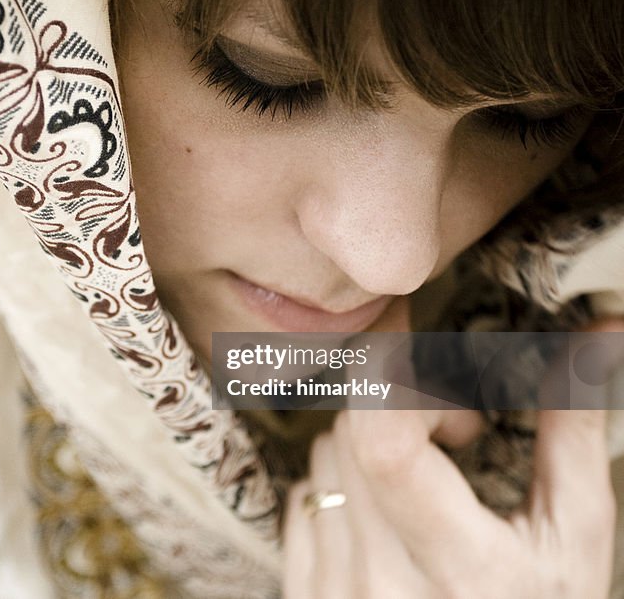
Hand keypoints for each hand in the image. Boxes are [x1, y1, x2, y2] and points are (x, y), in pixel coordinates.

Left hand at [281, 318, 623, 597]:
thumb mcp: (574, 534)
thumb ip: (572, 429)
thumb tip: (601, 326)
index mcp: (459, 568)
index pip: (384, 443)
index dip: (390, 374)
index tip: (417, 338)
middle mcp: (383, 584)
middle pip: (352, 432)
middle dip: (402, 404)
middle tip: (459, 431)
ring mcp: (333, 596)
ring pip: (323, 458)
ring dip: (370, 444)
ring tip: (428, 480)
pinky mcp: (304, 597)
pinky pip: (304, 499)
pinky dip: (341, 486)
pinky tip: (389, 515)